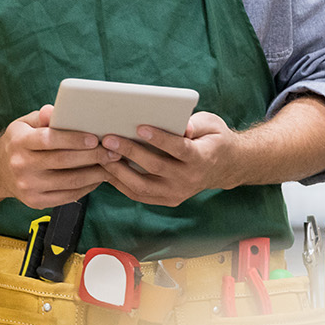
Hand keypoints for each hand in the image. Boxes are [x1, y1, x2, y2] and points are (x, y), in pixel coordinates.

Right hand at [0, 104, 108, 208]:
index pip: (49, 140)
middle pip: (63, 161)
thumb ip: (41, 117)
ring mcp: (28, 186)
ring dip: (94, 173)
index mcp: (19, 142)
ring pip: (69, 181)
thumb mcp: (23, 124)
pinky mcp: (36, 202)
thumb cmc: (18, 143)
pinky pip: (68, 196)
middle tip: (112, 151)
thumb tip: (53, 110)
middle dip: (92, 156)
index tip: (94, 137)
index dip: (73, 139)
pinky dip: (86, 187)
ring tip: (110, 165)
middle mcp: (21, 165)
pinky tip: (97, 178)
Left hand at [97, 112, 239, 207]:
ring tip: (101, 154)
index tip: (139, 127)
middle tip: (108, 138)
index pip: (179, 149)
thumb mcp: (211, 125)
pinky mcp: (167, 200)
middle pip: (155, 167)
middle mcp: (189, 180)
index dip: (160, 139)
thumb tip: (181, 125)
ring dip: (119, 171)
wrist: (223, 167)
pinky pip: (139, 194)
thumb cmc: (212, 139)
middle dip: (130, 152)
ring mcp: (177, 193)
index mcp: (202, 158)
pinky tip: (106, 168)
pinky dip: (120, 183)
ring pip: (143, 186)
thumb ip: (195, 124)